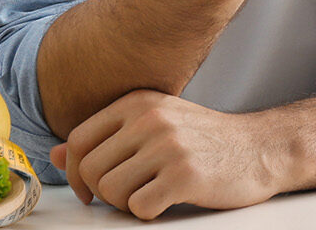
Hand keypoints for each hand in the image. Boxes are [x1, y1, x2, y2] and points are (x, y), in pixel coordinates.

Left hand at [49, 89, 279, 215]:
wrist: (260, 149)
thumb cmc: (205, 139)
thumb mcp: (154, 125)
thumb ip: (106, 137)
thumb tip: (56, 153)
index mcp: (138, 102)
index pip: (78, 140)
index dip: (74, 172)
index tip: (88, 189)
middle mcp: (150, 119)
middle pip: (90, 170)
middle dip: (103, 192)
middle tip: (129, 194)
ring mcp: (168, 146)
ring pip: (111, 192)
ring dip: (127, 203)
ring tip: (152, 192)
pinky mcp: (184, 175)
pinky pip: (139, 208)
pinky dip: (149, 212)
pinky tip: (168, 200)